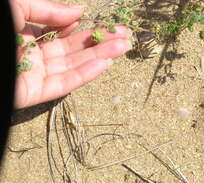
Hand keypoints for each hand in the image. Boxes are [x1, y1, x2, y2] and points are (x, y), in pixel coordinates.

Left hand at [10, 0, 131, 108]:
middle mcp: (34, 55)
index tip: (106, 24)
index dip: (86, 29)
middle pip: (74, 51)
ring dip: (99, 57)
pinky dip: (85, 74)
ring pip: (73, 66)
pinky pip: (64, 83)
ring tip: (123, 47)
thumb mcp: (19, 6)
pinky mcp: (33, 93)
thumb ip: (49, 10)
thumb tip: (79, 12)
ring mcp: (35, 75)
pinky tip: (105, 63)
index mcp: (29, 35)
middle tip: (125, 36)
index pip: (64, 34)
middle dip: (100, 43)